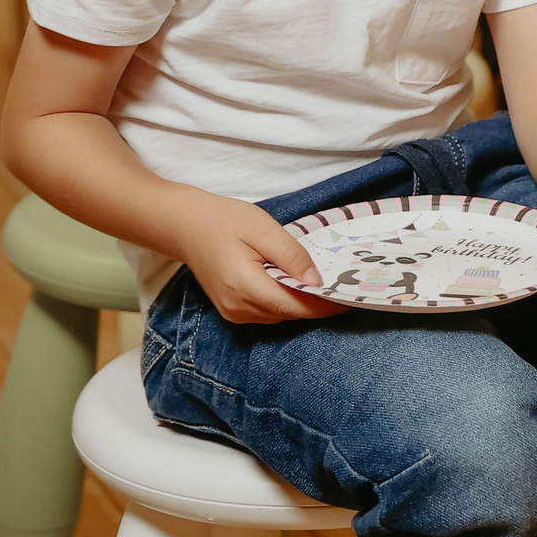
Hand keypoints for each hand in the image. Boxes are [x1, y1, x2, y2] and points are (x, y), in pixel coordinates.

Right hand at [172, 192, 343, 323]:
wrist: (187, 226)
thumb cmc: (225, 221)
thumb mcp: (263, 229)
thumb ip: (291, 256)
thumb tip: (316, 281)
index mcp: (244, 286)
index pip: (292, 306)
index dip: (322, 306)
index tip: (349, 300)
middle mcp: (237, 307)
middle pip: (288, 313)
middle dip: (316, 304)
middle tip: (344, 288)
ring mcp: (232, 312)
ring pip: (279, 315)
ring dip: (301, 304)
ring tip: (326, 286)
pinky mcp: (232, 310)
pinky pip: (267, 312)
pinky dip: (285, 303)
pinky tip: (298, 287)